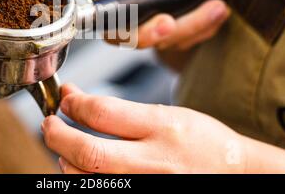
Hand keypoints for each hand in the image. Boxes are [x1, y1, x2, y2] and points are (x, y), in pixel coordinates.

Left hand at [42, 84, 246, 173]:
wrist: (235, 174)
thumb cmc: (203, 142)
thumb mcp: (168, 113)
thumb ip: (121, 110)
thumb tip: (77, 100)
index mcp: (163, 128)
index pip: (103, 113)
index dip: (74, 104)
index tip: (66, 99)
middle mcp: (155, 162)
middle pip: (89, 153)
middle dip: (57, 136)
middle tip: (49, 125)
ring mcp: (149, 186)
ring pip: (87, 180)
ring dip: (65, 162)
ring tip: (64, 149)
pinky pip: (101, 191)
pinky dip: (82, 180)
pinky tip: (80, 171)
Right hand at [79, 0, 230, 49]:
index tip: (96, 9)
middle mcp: (123, 1)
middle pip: (115, 28)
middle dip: (142, 33)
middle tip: (168, 25)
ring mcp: (140, 22)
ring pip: (150, 40)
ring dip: (184, 30)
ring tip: (216, 8)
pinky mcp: (160, 36)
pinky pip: (175, 44)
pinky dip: (198, 31)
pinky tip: (216, 13)